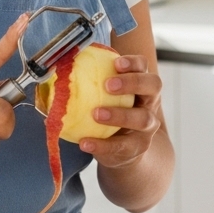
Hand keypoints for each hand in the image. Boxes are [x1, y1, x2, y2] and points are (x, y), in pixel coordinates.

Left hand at [79, 54, 162, 169]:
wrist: (125, 149)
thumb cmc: (112, 112)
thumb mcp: (107, 96)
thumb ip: (92, 82)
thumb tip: (60, 68)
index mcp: (141, 84)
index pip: (143, 66)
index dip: (133, 62)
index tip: (116, 63)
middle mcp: (150, 102)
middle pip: (153, 86)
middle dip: (132, 82)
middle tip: (108, 85)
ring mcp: (147, 127)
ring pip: (142, 118)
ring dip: (119, 115)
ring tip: (96, 114)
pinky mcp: (137, 147)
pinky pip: (121, 146)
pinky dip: (102, 144)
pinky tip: (84, 142)